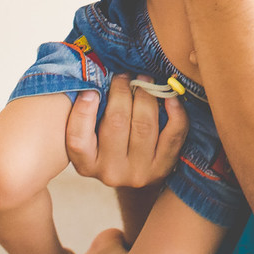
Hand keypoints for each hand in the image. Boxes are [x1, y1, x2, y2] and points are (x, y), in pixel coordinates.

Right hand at [65, 74, 187, 188]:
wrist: (134, 179)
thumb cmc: (105, 144)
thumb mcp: (89, 135)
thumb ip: (85, 112)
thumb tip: (91, 79)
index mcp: (86, 164)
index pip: (78, 138)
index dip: (83, 110)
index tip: (91, 89)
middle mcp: (111, 172)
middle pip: (116, 123)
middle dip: (122, 92)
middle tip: (125, 75)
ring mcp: (139, 172)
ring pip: (144, 126)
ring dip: (146, 96)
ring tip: (144, 79)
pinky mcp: (163, 168)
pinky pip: (173, 136)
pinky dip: (175, 113)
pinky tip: (170, 97)